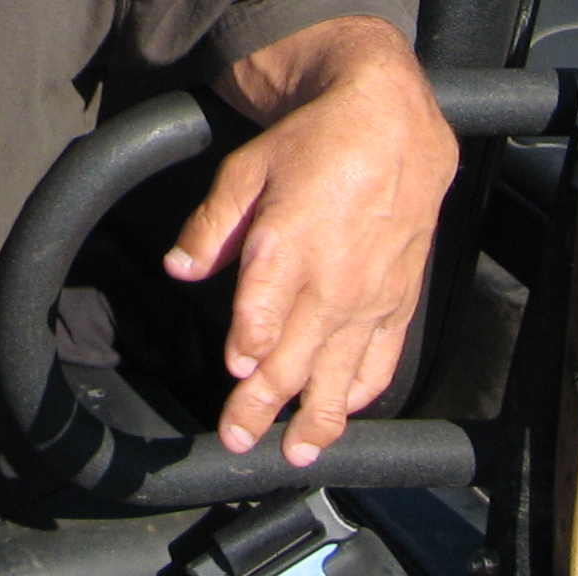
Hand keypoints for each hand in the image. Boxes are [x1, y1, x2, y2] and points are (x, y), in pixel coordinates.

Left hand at [162, 16, 454, 464]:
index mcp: (285, 250)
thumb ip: (210, 226)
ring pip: (339, 376)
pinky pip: (381, 360)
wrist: (391, 123)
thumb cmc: (315, 142)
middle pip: (292, 364)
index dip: (245, 356)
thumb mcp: (246, 169)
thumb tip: (178, 268)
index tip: (234, 373)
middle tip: (238, 440)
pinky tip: (347, 412)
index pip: (259, 325)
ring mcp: (368, 298)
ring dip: (315, 420)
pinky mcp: (398, 301)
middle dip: (261, 409)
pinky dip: (363, 392)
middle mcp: (330, 284)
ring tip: (294, 453)